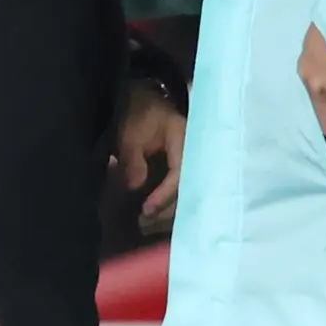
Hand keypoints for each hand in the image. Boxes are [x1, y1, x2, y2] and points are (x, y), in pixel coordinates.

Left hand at [116, 84, 185, 232]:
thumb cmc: (138, 115)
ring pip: (186, 193)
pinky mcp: (185, 169)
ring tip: (145, 224)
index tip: (146, 208)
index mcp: (185, 140)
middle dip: (167, 209)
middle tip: (144, 222)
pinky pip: (180, 190)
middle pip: (188, 189)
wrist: (145, 101)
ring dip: (167, 211)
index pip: (181, 173)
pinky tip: (152, 216)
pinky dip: (167, 204)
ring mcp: (192, 162)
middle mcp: (194, 153)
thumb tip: (136, 187)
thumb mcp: (130, 135)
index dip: (165, 194)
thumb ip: (133, 160)